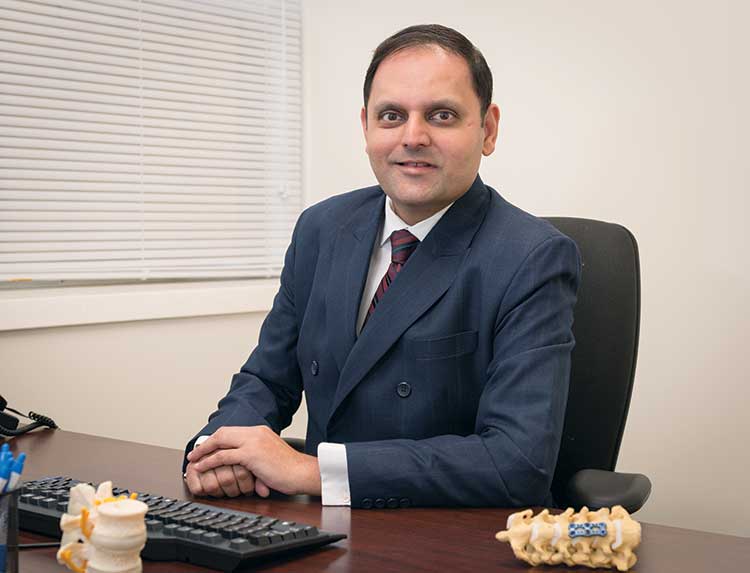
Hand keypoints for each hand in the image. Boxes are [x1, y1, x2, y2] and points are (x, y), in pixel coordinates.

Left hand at [187, 426, 320, 495]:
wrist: (302, 473)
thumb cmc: (290, 470)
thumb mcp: (271, 457)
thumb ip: (257, 457)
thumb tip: (244, 468)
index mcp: (260, 432)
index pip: (232, 431)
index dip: (217, 439)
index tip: (207, 447)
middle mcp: (255, 433)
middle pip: (223, 433)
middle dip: (207, 443)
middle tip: (195, 453)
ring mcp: (253, 442)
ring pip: (221, 442)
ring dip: (204, 451)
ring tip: (194, 460)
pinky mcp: (251, 454)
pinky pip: (224, 456)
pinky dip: (210, 461)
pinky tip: (203, 467)